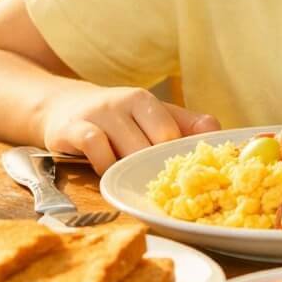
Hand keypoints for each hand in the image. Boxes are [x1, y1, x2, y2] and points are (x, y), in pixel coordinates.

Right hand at [40, 81, 219, 174]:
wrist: (65, 106)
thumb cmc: (118, 118)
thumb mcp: (151, 115)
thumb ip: (184, 124)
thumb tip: (216, 129)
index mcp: (145, 100)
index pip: (170, 134)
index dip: (172, 158)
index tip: (172, 172)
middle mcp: (122, 102)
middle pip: (148, 145)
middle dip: (150, 168)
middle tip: (150, 181)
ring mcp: (97, 114)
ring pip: (123, 149)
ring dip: (127, 170)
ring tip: (126, 177)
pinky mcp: (71, 127)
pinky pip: (94, 146)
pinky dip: (102, 164)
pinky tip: (103, 170)